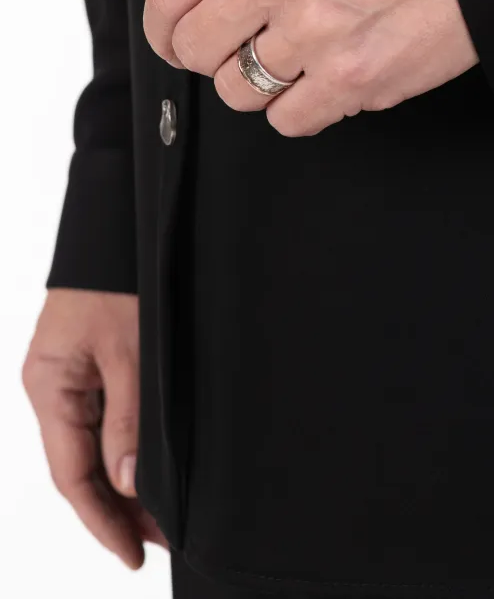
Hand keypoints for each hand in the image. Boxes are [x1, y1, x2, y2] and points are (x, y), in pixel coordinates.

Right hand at [22, 290, 166, 569]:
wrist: (119, 221)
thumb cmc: (117, 275)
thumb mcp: (129, 351)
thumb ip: (128, 419)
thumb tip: (126, 484)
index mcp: (49, 386)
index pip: (72, 475)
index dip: (103, 520)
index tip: (133, 554)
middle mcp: (52, 385)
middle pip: (81, 465)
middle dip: (118, 508)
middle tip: (162, 539)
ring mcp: (69, 373)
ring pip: (94, 444)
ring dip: (124, 480)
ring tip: (162, 514)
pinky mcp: (90, 359)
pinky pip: (104, 416)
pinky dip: (126, 445)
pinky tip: (149, 463)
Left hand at [143, 0, 477, 135]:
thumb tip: (205, 5)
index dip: (163, 28)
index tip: (173, 40)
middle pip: (195, 50)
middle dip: (215, 56)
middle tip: (246, 49)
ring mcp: (311, 31)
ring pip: (239, 91)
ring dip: (264, 82)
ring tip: (306, 55)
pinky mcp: (350, 78)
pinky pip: (289, 120)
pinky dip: (306, 107)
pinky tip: (333, 75)